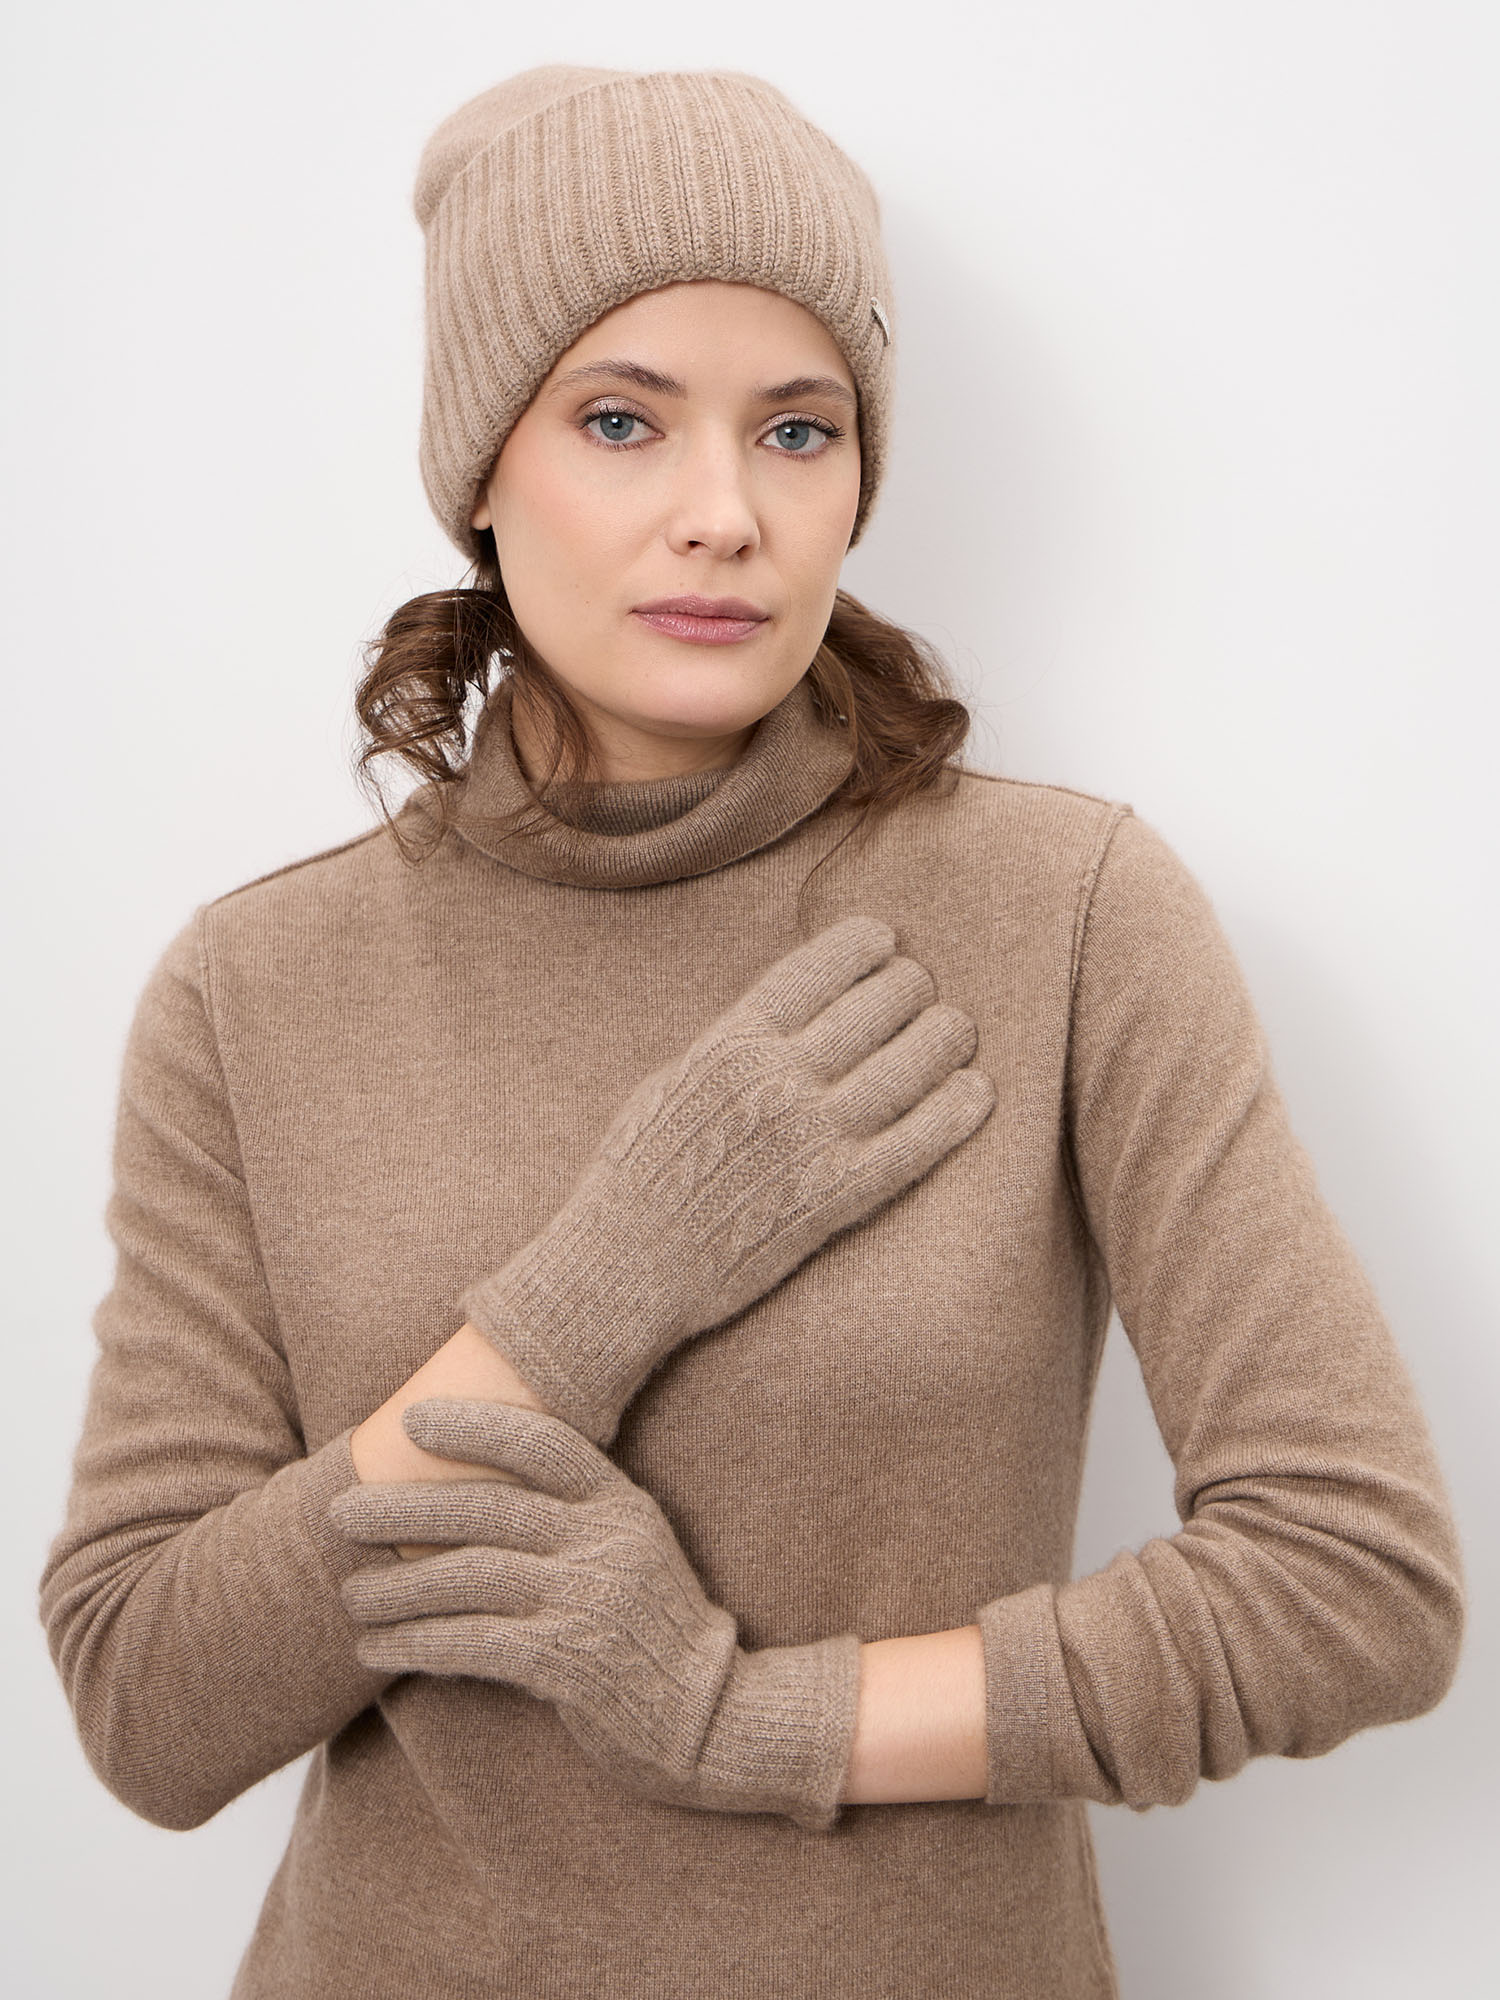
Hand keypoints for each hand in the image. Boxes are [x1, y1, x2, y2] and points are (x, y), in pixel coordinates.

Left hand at [329, 1397, 862, 1831]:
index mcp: (621, 1503)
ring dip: (398, 1585)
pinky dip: (417, 1642)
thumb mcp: (629, 1549)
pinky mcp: (572, 1663)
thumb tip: (463, 1492)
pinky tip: (376, 1648)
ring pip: (472, 1578)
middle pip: (489, 1509)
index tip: (410, 1420)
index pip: (544, 1443)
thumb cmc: (650, 1626)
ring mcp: (591, 1601)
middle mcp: (607, 1542)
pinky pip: (475, 1644)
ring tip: (350, 1592)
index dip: (475, 1427)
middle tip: (342, 1510)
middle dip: (406, 1507)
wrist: (714, 1716)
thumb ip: (569, 1519)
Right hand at [458, 913, 995, 1443]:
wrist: (623, 1268)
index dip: (862, 945)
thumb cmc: (639, 1174)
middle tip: (924, 991)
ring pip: (907, 1067)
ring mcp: (808, 1139)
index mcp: (729, 1043)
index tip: (884, 941)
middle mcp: (774, 1080)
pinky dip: (954, 1113)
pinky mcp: (833, 1198)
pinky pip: (913, 1145)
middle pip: (874, 1007)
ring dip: (945, 1038)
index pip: (815, 968)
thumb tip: (793, 1011)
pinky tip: (976, 1092)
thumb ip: (733, 1043)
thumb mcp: (672, 1083)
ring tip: (958, 1030)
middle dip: (911, 988)